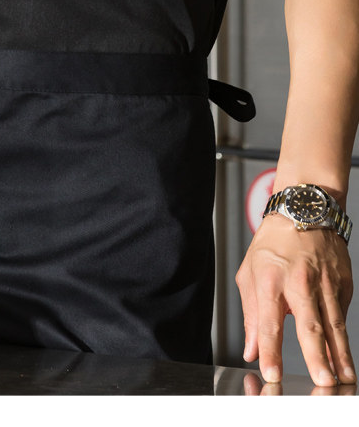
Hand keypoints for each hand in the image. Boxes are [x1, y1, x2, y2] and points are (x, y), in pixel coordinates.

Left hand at [236, 214, 354, 386]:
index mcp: (270, 279)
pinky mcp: (343, 283)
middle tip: (323, 382)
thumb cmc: (272, 244)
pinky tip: (343, 355)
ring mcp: (325, 283)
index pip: (268, 322)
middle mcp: (300, 282)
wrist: (303, 211)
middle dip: (317, 356)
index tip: (271, 374)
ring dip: (341, 354)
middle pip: (309, 325)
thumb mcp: (250, 273)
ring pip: (335, 324)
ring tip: (345, 378)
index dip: (270, 351)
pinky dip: (342, 336)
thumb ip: (251, 315)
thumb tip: (252, 350)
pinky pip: (342, 314)